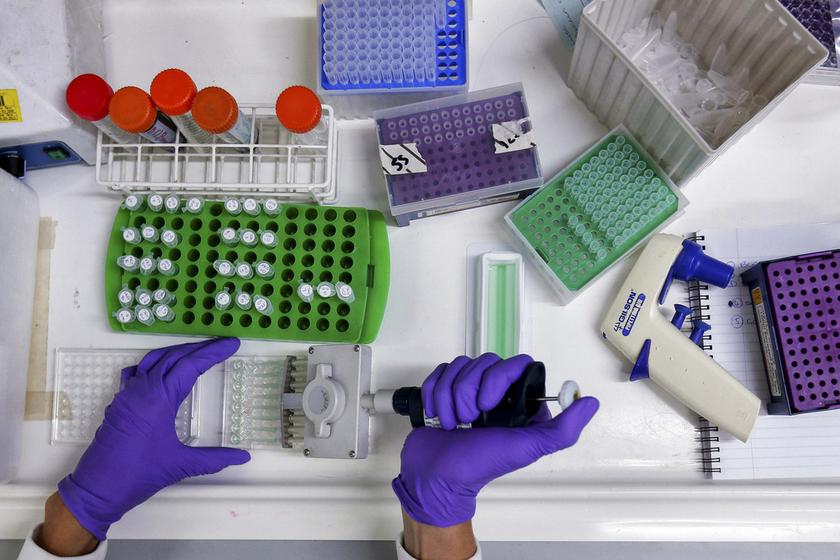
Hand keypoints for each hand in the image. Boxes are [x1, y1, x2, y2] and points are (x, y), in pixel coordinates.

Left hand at [57, 338, 249, 540]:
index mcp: (158, 398)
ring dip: (177, 352)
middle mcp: (141, 390)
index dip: (213, 353)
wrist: (96, 489)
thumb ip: (215, 459)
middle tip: (221, 345)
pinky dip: (154, 364)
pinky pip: (137, 372)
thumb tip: (242, 457)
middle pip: (173, 356)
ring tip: (198, 352)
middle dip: (200, 348)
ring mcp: (127, 394)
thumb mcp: (181, 465)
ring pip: (154, 360)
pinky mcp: (119, 403)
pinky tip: (162, 370)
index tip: (231, 344)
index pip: (190, 365)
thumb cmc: (136, 475)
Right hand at [393, 354, 598, 527]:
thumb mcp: (527, 449)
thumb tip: (590, 402)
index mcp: (518, 402)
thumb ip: (563, 430)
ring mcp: (467, 390)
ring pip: (459, 366)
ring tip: (452, 424)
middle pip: (484, 362)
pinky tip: (438, 416)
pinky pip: (439, 373)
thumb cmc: (480, 465)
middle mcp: (495, 393)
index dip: (497, 379)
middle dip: (468, 391)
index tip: (487, 406)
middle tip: (468, 420)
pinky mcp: (444, 390)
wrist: (436, 477)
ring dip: (450, 397)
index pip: (515, 364)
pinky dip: (434, 395)